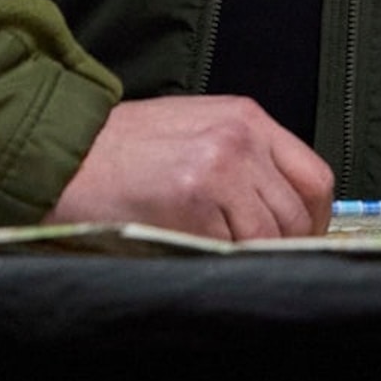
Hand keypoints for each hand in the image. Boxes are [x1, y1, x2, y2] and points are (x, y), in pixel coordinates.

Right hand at [47, 95, 333, 240]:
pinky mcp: (194, 207)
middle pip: (298, 213)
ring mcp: (220, 172)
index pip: (315, 178)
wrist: (65, 155)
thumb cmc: (123, 147)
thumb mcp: (196, 128)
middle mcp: (240, 140)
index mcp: (246, 118)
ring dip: (253, 255)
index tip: (302, 239)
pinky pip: (233, 250)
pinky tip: (198, 252)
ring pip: (271, 237)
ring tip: (222, 255)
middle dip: (286, 246)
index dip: (314, 219)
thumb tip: (282, 211)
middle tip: (260, 259)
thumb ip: (246, 158)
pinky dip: (223, 261)